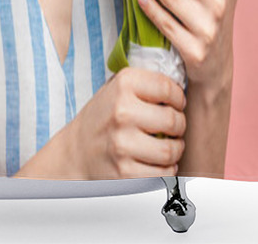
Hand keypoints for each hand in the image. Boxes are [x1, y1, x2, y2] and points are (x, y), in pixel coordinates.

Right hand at [66, 67, 186, 179]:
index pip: (167, 87)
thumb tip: (180, 83)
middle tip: (174, 127)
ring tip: (170, 145)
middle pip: (173, 119)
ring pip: (170, 150)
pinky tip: (160, 163)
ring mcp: (122, 143)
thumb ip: (145, 83)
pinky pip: (162, 174)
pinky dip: (167, 170)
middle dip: (179, 125)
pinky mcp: (124, 171)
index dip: (178, 97)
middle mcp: (121, 111)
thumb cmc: (104, 116)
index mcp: (123, 85)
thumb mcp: (117, 88)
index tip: (177, 103)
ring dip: (176, 149)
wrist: (77, 150)